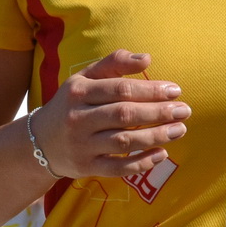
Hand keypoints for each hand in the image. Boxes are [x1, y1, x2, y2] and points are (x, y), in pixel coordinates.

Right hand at [32, 49, 189, 178]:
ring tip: (180, 129)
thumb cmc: (72, 104)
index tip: (175, 91)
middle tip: (185, 111)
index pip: (120, 89)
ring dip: (156, 137)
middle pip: (124, 115)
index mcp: (78, 92)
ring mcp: (81, 145)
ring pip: (124, 142)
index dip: (150, 90)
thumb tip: (147, 58)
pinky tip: (162, 154)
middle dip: (158, 113)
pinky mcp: (86, 167)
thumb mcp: (85, 78)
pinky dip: (142, 163)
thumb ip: (114, 63)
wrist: (40, 141)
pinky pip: (118, 168)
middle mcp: (78, 118)